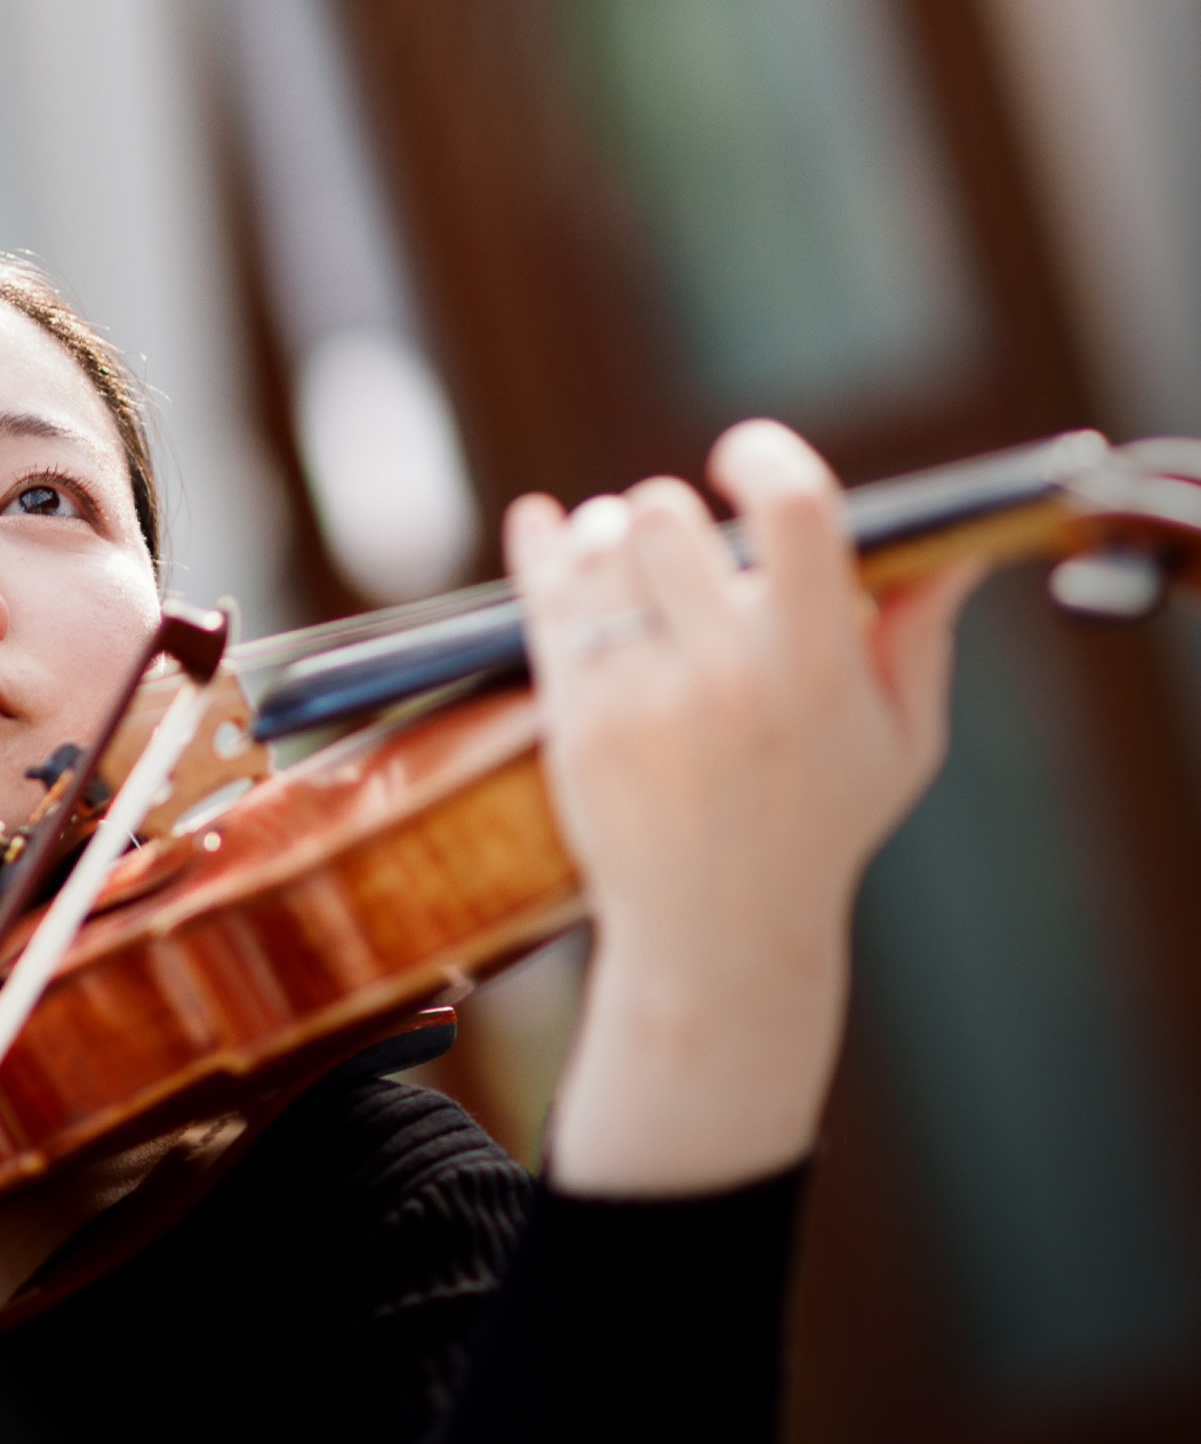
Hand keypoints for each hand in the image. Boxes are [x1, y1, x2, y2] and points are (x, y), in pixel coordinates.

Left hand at [505, 421, 982, 1194]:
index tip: (743, 456)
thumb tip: (951, 544)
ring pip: (597, 552)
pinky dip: (542, 552)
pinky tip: (547, 528)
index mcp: (813, 666)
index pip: (793, 511)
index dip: (764, 456)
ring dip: (611, 533)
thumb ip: (916, 635)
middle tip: (684, 539)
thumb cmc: (819, 828)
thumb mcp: (900, 740)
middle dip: (673, 511)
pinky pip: (543, 606)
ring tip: (630, 552)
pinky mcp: (574, 723)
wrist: (717, 935)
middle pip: (667, 517)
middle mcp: (722, 675)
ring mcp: (638, 700)